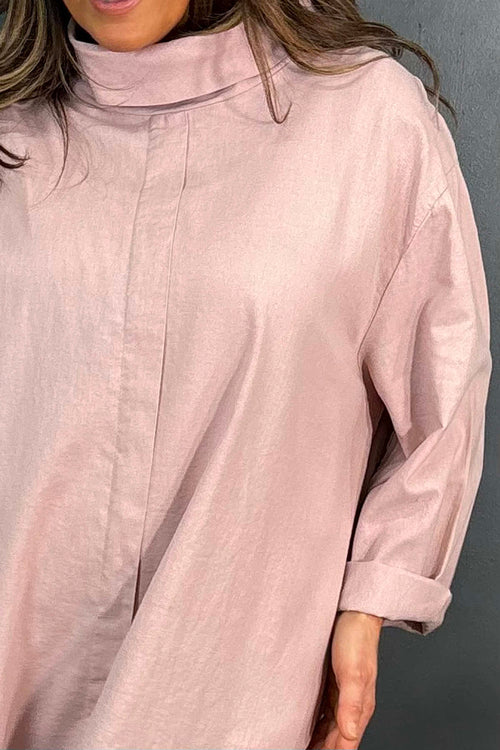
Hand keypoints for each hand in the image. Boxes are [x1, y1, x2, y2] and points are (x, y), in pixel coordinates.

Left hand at [307, 610, 382, 748]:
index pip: (345, 745)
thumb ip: (352, 704)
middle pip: (336, 740)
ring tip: (295, 745)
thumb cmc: (357, 638)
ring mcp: (342, 695)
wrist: (355, 612)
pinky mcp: (332, 684)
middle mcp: (352, 705)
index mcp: (360, 707)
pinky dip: (312, 723)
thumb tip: (350, 734)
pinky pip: (322, 711)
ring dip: (315, 740)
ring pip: (328, 728)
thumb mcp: (354, 671)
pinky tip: (299, 725)